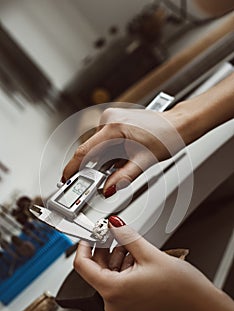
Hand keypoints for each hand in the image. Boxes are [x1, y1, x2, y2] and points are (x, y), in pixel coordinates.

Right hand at [62, 108, 183, 196]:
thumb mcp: (144, 161)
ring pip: (99, 147)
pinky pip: (106, 141)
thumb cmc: (167, 136)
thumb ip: (123, 178)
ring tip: (125, 164)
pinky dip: (110, 153)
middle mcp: (109, 120)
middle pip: (91, 150)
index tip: (66, 179)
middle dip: (94, 168)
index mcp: (113, 128)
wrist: (179, 125)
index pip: (84, 151)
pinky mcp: (116, 122)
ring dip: (105, 161)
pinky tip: (123, 157)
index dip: (73, 168)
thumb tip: (108, 189)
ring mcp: (112, 119)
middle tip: (101, 182)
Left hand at [74, 217, 215, 310]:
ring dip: (117, 256)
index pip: (82, 265)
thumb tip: (114, 224)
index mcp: (113, 290)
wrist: (201, 305)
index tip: (89, 233)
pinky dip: (124, 266)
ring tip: (130, 244)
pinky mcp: (130, 304)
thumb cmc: (181, 288)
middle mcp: (114, 302)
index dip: (84, 245)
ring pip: (109, 274)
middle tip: (113, 232)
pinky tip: (136, 256)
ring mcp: (122, 305)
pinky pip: (118, 282)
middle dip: (105, 248)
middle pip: (96, 269)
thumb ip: (126, 236)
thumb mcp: (149, 254)